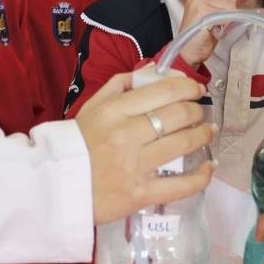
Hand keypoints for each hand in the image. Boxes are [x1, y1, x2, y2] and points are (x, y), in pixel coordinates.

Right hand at [75, 72, 215, 224]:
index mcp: (114, 110)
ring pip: (183, 144)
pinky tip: (209, 167)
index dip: (187, 88)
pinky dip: (201, 176)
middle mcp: (126, 135)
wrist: (54, 187)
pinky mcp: (140, 194)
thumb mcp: (92, 106)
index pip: (162, 91)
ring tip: (208, 131)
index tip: (195, 90)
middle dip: (197, 110)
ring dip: (203, 135)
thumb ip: (122, 84)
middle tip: (200, 112)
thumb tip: (156, 70)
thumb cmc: (76, 145)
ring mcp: (135, 165)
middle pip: (178, 115)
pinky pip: (180, 185)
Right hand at [177, 0, 237, 67]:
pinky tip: (215, 29)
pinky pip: (225, 14)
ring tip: (216, 26)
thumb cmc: (201, 35)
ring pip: (230, 5)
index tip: (223, 13)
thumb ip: (224, 1)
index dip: (231, 1)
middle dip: (230, 11)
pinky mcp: (202, 11)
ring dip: (228, 19)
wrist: (187, 51)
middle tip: (218, 22)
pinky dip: (225, 24)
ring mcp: (199, 1)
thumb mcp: (213, 14)